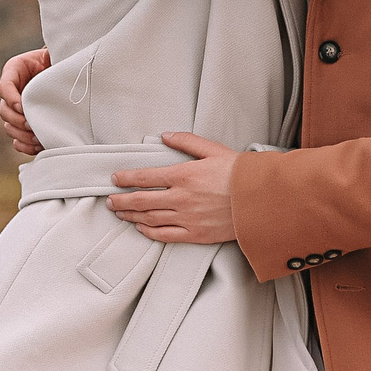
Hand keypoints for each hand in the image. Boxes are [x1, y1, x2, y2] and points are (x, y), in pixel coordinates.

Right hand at [0, 47, 48, 156]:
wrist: (65, 70)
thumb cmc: (58, 59)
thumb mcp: (51, 54)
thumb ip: (48, 58)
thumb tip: (49, 68)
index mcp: (14, 71)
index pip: (4, 87)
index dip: (11, 99)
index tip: (23, 106)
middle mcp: (12, 92)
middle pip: (4, 111)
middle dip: (17, 120)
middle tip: (31, 126)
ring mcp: (17, 110)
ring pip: (9, 127)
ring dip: (21, 135)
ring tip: (37, 138)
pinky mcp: (25, 124)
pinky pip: (17, 140)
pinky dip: (24, 145)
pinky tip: (37, 146)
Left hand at [107, 132, 237, 242]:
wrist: (261, 200)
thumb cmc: (239, 173)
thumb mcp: (213, 149)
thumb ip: (187, 142)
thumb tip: (165, 136)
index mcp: (183, 175)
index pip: (145, 177)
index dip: (126, 179)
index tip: (114, 179)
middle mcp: (180, 198)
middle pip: (141, 200)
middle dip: (121, 201)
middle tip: (110, 201)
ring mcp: (186, 218)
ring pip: (149, 218)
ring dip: (131, 216)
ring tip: (120, 214)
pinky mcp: (195, 234)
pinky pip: (165, 235)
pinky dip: (149, 232)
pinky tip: (141, 228)